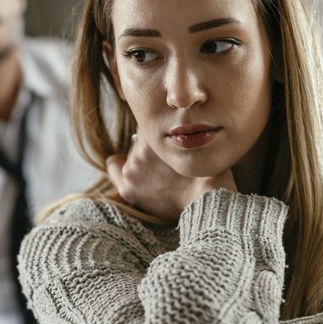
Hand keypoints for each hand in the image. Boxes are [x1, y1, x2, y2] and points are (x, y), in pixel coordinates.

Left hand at [106, 134, 235, 221]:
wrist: (206, 203)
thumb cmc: (207, 173)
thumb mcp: (199, 141)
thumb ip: (183, 130)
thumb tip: (178, 120)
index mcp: (157, 136)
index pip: (153, 122)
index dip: (164, 129)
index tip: (170, 137)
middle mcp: (139, 151)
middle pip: (142, 139)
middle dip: (153, 145)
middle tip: (166, 159)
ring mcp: (132, 170)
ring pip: (133, 152)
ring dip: (143, 158)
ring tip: (159, 171)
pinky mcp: (128, 188)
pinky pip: (115, 166)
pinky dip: (119, 164)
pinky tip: (129, 166)